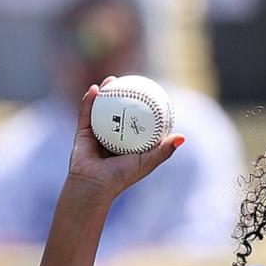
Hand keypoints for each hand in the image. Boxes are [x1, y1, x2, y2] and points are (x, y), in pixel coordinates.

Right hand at [65, 77, 183, 199]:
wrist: (93, 185)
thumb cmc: (121, 176)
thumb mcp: (147, 162)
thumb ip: (164, 150)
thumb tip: (183, 137)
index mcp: (128, 144)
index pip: (139, 123)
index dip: (145, 109)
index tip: (152, 95)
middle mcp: (113, 138)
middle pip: (120, 112)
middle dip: (125, 96)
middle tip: (132, 83)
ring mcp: (97, 135)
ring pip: (102, 110)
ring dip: (106, 93)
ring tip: (112, 80)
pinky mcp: (82, 134)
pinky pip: (86, 113)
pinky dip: (90, 100)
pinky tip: (95, 88)